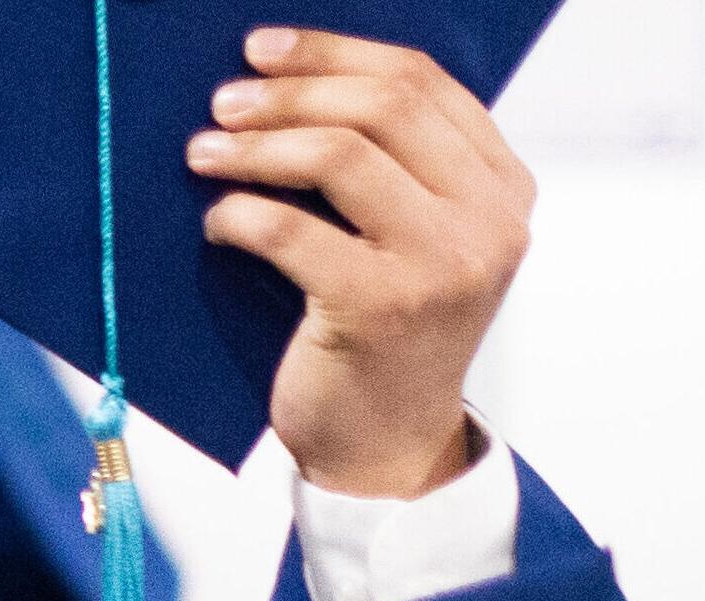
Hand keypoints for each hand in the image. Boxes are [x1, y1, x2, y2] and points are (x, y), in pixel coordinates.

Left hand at [200, 27, 532, 504]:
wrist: (387, 447)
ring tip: (201, 152)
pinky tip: (215, 223)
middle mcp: (490, 219)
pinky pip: (291, 230)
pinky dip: (239, 215)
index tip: (263, 49)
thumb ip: (392, 168)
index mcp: (503, 187)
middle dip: (290, 93)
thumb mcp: (412, 239)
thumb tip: (291, 83)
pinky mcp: (382, 307)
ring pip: (339, 156)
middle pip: (383, 107)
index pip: (424, 82)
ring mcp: (443, 263)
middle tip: (222, 103)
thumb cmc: (381, 334)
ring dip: (255, 147)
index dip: (335, 53)